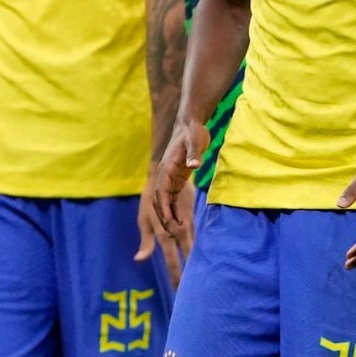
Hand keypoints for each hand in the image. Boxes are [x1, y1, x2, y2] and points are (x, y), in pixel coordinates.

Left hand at [136, 172, 194, 288]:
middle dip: (192, 278)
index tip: (179, 294)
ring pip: (197, 251)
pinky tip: (205, 260)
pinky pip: (200, 240)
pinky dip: (202, 251)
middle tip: (197, 295)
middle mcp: (179, 232)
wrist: (167, 174)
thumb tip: (139, 260)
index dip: (176, 278)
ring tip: (204, 282)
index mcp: (164, 234)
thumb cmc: (149, 198)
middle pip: (190, 260)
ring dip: (200, 266)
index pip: (173, 262)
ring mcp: (190, 226)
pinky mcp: (196, 220)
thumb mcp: (143, 218)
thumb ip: (145, 242)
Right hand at [154, 118, 209, 233]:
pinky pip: (171, 197)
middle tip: (174, 232)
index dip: (165, 207)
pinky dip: (174, 209)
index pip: (162, 191)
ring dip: (168, 215)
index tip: (171, 221)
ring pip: (164, 201)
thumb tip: (195, 165)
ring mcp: (170, 177)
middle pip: (159, 199)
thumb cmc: (192, 132)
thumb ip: (194, 154)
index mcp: (167, 167)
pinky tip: (181, 220)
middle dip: (164, 216)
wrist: (190, 124)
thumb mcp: (195, 141)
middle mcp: (165, 174)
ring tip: (177, 230)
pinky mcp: (176, 178)